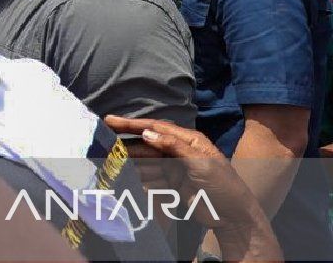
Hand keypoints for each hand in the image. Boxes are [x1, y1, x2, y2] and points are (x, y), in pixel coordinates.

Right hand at [104, 116, 280, 262]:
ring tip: (112, 164)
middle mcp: (179, 151)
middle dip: (127, 145)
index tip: (110, 121)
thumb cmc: (223, 185)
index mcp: (188, 140)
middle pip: (147, 145)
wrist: (235, 218)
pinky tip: (129, 180)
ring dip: (131, 164)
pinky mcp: (173, 185)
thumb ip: (173, 146)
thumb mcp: (201, 162)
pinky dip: (140, 180)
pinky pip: (151, 179)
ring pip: (146, 163)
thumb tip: (147, 133)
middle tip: (104, 144)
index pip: (155, 127)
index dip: (132, 124)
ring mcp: (175, 169)